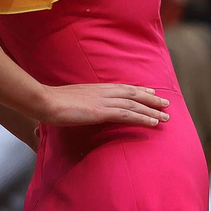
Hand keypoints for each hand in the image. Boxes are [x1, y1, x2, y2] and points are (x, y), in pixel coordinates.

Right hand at [39, 84, 169, 127]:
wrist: (44, 101)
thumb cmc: (51, 102)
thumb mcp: (70, 99)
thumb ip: (81, 102)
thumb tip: (82, 107)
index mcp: (96, 87)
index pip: (123, 87)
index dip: (139, 90)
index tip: (151, 91)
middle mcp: (104, 91)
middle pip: (134, 94)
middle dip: (151, 99)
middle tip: (166, 103)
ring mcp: (104, 101)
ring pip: (135, 105)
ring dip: (152, 111)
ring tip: (166, 117)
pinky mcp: (102, 112)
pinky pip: (128, 115)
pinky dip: (143, 118)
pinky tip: (153, 123)